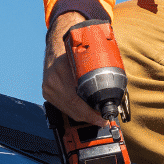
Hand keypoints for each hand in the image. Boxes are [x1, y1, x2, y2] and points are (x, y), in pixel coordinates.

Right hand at [41, 11, 104, 125]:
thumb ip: (99, 68)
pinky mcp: (47, 92)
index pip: (75, 100)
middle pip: (72, 108)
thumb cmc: (75, 48)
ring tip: (97, 117)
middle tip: (103, 120)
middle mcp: (52, 80)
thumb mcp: (88, 54)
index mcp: (62, 69)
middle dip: (90, 117)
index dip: (90, 113)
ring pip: (68, 110)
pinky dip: (75, 110)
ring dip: (83, 115)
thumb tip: (116, 86)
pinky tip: (84, 112)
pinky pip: (63, 107)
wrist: (57, 44)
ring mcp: (48, 87)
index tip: (103, 118)